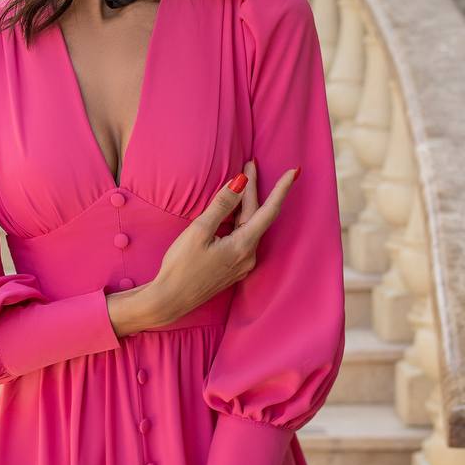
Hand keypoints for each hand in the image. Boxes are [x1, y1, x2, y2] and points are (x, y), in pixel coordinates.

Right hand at [148, 159, 299, 326]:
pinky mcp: (234, 268)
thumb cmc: (180, 266)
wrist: (169, 300)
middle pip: (256, 216)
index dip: (282, 189)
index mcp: (243, 246)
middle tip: (249, 164)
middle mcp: (249, 257)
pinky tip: (233, 212)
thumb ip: (222, 205)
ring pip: (250, 227)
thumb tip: (241, 182)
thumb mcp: (199, 231)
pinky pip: (243, 238)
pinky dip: (241, 220)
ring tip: (242, 183)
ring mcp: (242, 265)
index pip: (269, 211)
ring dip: (247, 205)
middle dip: (254, 190)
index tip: (295, 171)